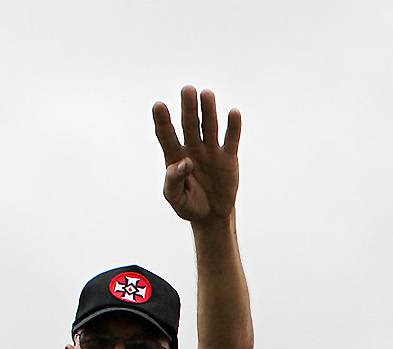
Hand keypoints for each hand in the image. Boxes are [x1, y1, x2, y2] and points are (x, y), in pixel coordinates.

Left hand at [152, 85, 241, 224]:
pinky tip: (233, 113)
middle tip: (187, 90)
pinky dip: (233, 127)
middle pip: (189, 124)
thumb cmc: (189, 205)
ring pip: (209, 127)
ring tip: (206, 94)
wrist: (212, 215)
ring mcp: (211, 151)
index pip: (166, 134)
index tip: (159, 106)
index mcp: (174, 156)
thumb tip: (185, 162)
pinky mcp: (228, 158)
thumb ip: (173, 180)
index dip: (162, 121)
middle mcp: (192, 148)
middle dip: (188, 108)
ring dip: (208, 110)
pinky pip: (231, 139)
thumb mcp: (175, 198)